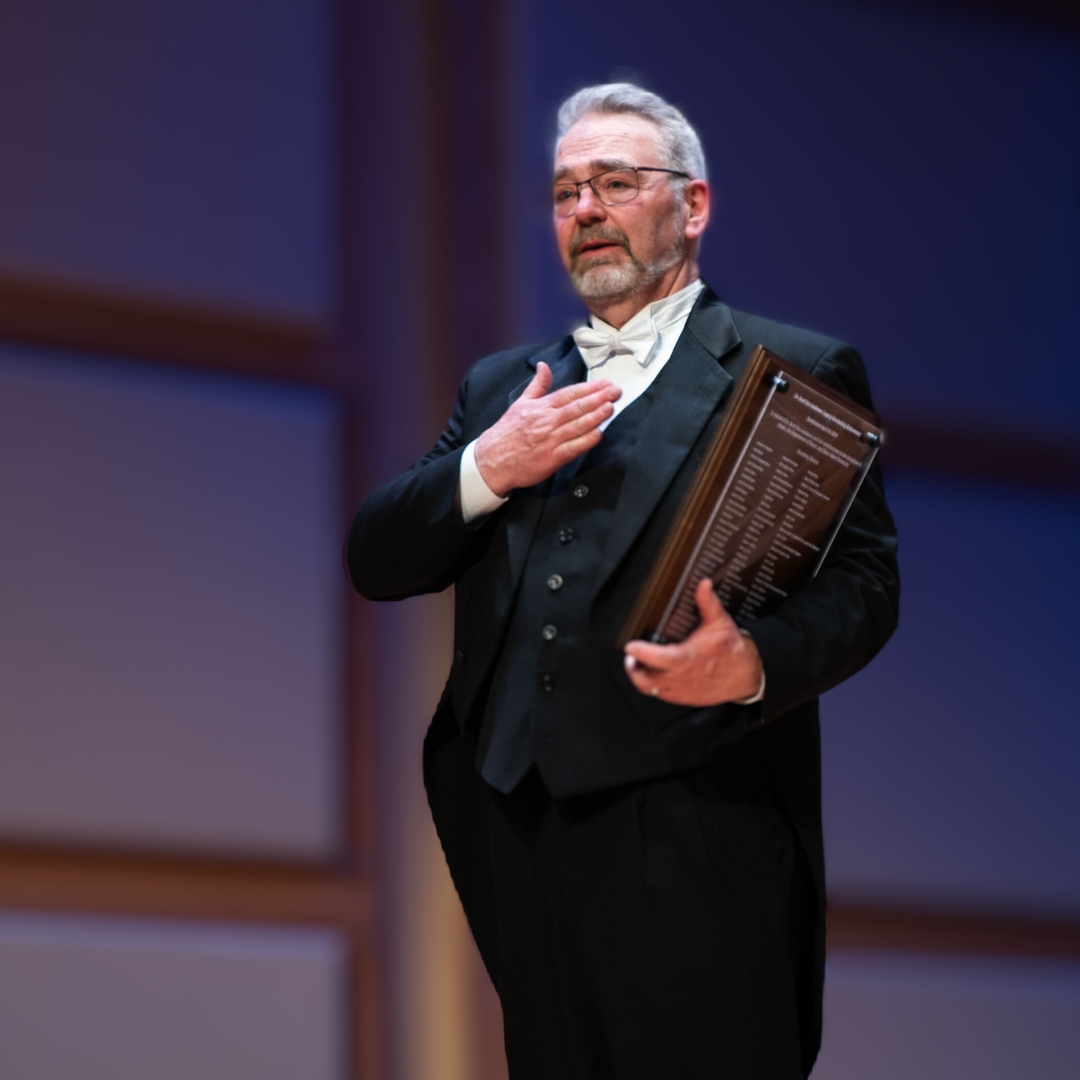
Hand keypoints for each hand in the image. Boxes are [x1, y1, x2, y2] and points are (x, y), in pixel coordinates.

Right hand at [474, 362, 620, 495]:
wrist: (492, 460)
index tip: (604, 384)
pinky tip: (598, 434)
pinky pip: (573, 448)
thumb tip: (543, 366)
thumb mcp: (520, 403)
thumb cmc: (507, 432)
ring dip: (596, 416)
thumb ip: (537, 385)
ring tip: (610, 407)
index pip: (569, 394)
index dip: (589, 388)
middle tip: (615, 392)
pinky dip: (586, 440)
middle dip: (598, 398)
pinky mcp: (551, 459)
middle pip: (576, 407)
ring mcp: (549, 440)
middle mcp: (546, 421)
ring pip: (577, 425)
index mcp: (540, 407)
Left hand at [623, 578, 763, 705]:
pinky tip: (656, 674)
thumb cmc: (731, 649)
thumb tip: (703, 584)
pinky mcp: (683, 698)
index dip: (642, 653)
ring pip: (650, 689)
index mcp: (688, 657)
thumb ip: (708, 602)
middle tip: (632, 657)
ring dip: (641, 677)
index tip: (631, 646)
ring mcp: (681, 690)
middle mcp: (682, 676)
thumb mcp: (720, 621)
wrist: (746, 675)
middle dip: (634, 668)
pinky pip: (661, 695)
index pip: (658, 658)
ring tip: (640, 665)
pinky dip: (654, 686)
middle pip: (646, 679)